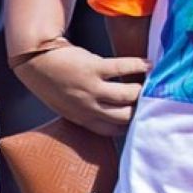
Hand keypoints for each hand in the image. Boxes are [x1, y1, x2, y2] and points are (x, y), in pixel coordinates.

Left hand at [13, 45, 148, 135]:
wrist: (35, 61)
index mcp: (82, 119)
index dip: (132, 127)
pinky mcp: (94, 68)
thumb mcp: (68, 108)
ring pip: (129, 95)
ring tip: (154, 82)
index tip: (145, 120)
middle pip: (126, 116)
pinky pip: (124, 68)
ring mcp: (91, 89)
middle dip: (144, 111)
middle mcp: (88, 108)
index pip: (113, 131)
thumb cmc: (53, 84)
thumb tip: (116, 115)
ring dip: (145, 89)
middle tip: (157, 101)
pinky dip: (140, 66)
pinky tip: (148, 65)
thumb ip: (88, 113)